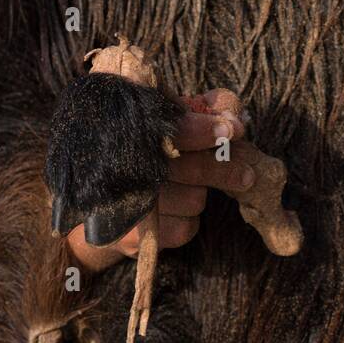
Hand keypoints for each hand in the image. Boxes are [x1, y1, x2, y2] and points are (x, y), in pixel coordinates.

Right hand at [67, 89, 255, 272]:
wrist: (95, 199)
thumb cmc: (144, 147)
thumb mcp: (166, 115)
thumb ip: (203, 106)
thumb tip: (234, 114)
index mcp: (130, 125)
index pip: (172, 128)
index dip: (204, 129)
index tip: (232, 130)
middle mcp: (122, 163)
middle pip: (190, 169)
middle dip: (224, 169)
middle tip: (248, 174)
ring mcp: (123, 202)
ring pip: (193, 201)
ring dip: (199, 195)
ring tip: (187, 187)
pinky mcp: (126, 236)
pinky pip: (183, 230)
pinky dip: (187, 221)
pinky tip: (173, 210)